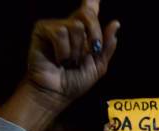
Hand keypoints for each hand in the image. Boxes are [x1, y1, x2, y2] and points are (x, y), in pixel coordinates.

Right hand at [0, 0, 119, 130]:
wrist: (57, 94)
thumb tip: (115, 23)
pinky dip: (63, 50)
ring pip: (75, 26)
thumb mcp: (98, 66)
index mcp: (85, 33)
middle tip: (91, 52)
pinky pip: (60, 32)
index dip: (93, 0)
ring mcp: (55, 26)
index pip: (89, 9)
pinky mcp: (42, 29)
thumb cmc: (75, 82)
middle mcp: (70, 25)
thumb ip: (107, 46)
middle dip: (94, 34)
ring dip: (76, 50)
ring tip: (68, 61)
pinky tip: (57, 59)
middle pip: (87, 13)